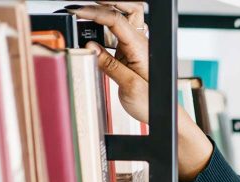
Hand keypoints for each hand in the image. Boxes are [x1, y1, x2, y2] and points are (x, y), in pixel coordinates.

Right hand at [70, 2, 148, 120]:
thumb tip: (90, 48)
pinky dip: (104, 27)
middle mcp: (139, 43)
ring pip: (122, 18)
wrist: (162, 113)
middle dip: (106, 2)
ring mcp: (135, 46)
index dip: (95, 12)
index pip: (117, 20)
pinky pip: (116, 33)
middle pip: (127, 9)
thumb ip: (109, 65)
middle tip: (85, 6)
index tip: (77, 12)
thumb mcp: (129, 86)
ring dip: (105, 12)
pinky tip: (92, 32)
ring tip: (85, 15)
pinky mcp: (129, 53)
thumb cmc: (152, 102)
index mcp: (141, 48)